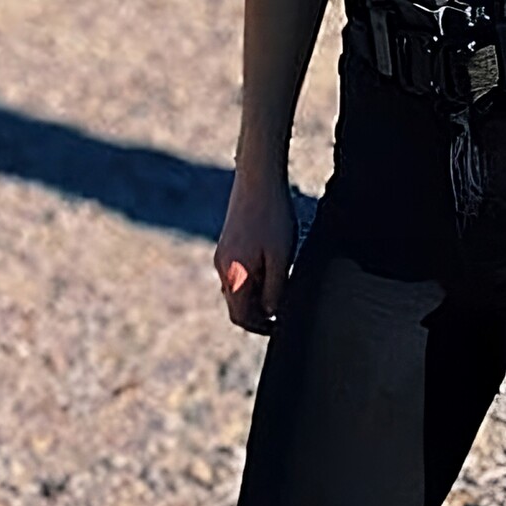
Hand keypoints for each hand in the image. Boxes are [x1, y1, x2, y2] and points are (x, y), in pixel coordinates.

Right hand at [214, 166, 296, 334]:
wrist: (258, 177)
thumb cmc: (272, 216)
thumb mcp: (280, 256)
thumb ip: (275, 289)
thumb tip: (270, 313)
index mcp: (234, 276)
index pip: (241, 317)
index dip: (261, 328)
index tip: (280, 329)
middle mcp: (222, 268)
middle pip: (237, 305)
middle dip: (258, 313)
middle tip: (283, 313)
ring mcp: (223, 254)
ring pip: (238, 288)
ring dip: (256, 295)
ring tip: (281, 290)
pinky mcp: (228, 242)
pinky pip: (238, 272)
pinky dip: (253, 279)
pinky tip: (272, 268)